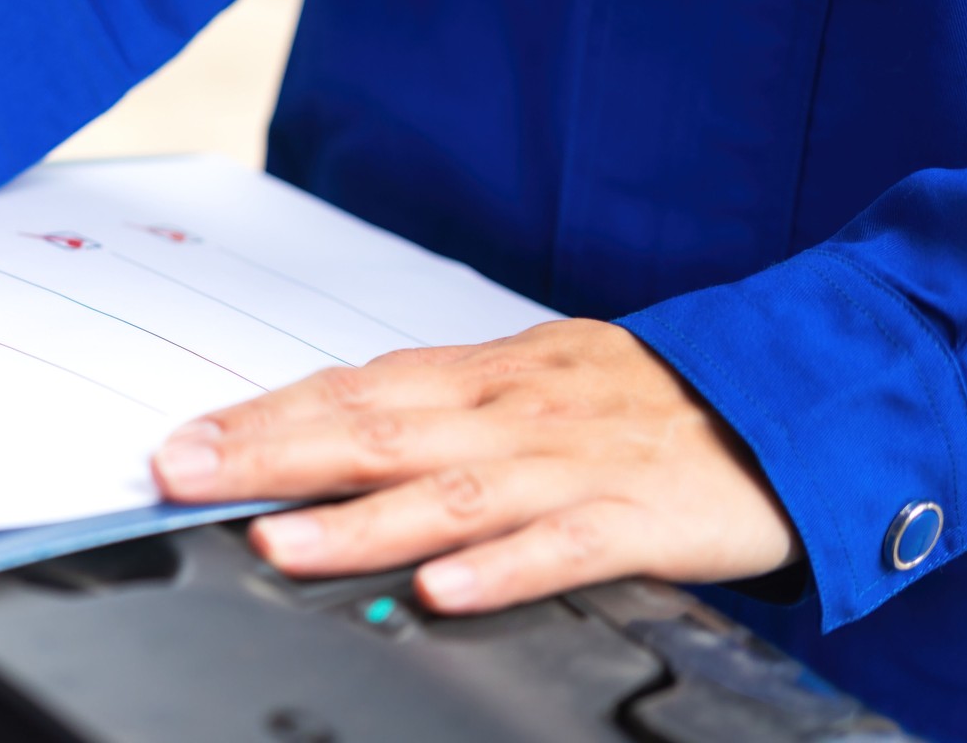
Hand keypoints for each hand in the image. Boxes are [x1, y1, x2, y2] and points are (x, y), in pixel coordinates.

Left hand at [151, 319, 799, 612]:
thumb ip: (432, 411)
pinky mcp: (637, 516)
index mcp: (479, 377)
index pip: (349, 391)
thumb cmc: (634, 398)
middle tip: (186, 475)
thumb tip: (325, 433)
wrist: (783, 396)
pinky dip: (502, 566)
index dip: (261, 418)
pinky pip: (563, 545)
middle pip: (375, 430)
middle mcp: (510, 412)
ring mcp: (571, 463)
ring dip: (360, 520)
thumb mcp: (523, 382)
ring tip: (281, 543)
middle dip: (272, 454)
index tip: (183, 443)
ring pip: (452, 490)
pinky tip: (445, 589)